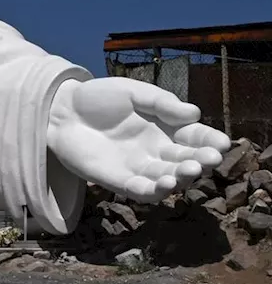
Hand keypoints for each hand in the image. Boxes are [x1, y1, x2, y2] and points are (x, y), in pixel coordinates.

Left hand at [47, 77, 229, 202]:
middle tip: (208, 160)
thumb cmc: (99, 98)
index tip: (222, 143)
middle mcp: (157, 151)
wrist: (60, 110)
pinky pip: (141, 191)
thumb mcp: (132, 92)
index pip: (195, 138)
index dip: (210, 142)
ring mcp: (139, 167)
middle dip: (200, 162)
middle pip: (186, 161)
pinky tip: (162, 185)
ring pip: (168, 179)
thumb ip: (161, 103)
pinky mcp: (119, 181)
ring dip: (180, 179)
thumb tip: (194, 113)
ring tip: (186, 172)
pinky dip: (153, 191)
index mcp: (166, 128)